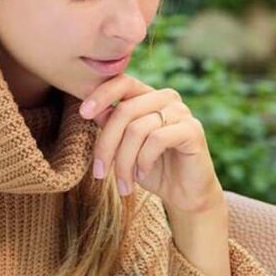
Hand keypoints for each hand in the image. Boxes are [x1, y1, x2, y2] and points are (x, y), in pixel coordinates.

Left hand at [78, 73, 223, 214]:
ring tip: (123, 183)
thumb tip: (89, 109)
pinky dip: (143, 160)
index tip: (82, 113)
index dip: (101, 94)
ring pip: (137, 129)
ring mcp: (181, 111)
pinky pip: (157, 139)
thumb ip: (110, 125)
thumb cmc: (150, 168)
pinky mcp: (192, 129)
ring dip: (123, 162)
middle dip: (106, 145)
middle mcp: (165, 97)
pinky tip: (142, 174)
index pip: (122, 82)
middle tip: (98, 174)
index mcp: (147, 96)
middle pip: (124, 111)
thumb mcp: (123, 146)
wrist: (184, 193)